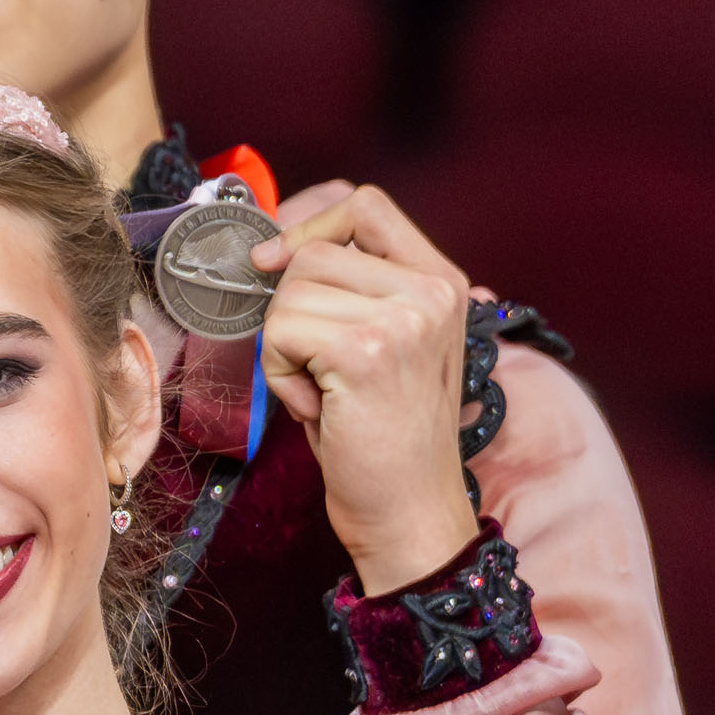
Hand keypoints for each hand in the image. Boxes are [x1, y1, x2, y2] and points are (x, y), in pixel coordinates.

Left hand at [254, 179, 482, 594]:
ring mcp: (404, 317)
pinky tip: (319, 406)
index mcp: (441, 281)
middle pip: (311, 251)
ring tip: (324, 390)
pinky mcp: (366, 350)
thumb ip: (354, 292)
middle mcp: (432, 291)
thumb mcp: (384, 346)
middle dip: (290, 310)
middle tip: (319, 367)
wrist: (408, 510)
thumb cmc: (381, 436)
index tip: (273, 262)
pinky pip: (279, 333)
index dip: (307, 225)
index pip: (364, 204)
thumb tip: (273, 249)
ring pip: (288, 292)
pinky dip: (280, 374)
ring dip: (283, 347)